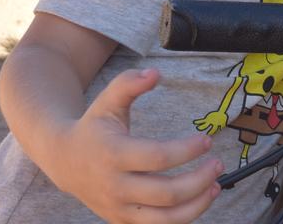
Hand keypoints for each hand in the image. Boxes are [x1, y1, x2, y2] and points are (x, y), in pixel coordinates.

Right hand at [48, 69, 223, 223]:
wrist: (64, 161)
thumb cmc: (93, 127)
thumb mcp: (107, 100)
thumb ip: (129, 83)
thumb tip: (155, 73)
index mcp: (113, 154)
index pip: (158, 157)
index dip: (187, 150)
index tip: (206, 141)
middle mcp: (114, 186)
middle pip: (166, 193)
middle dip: (199, 180)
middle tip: (218, 165)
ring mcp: (118, 208)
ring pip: (165, 219)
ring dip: (197, 205)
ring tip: (216, 186)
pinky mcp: (122, 221)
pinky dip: (183, 217)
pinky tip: (199, 200)